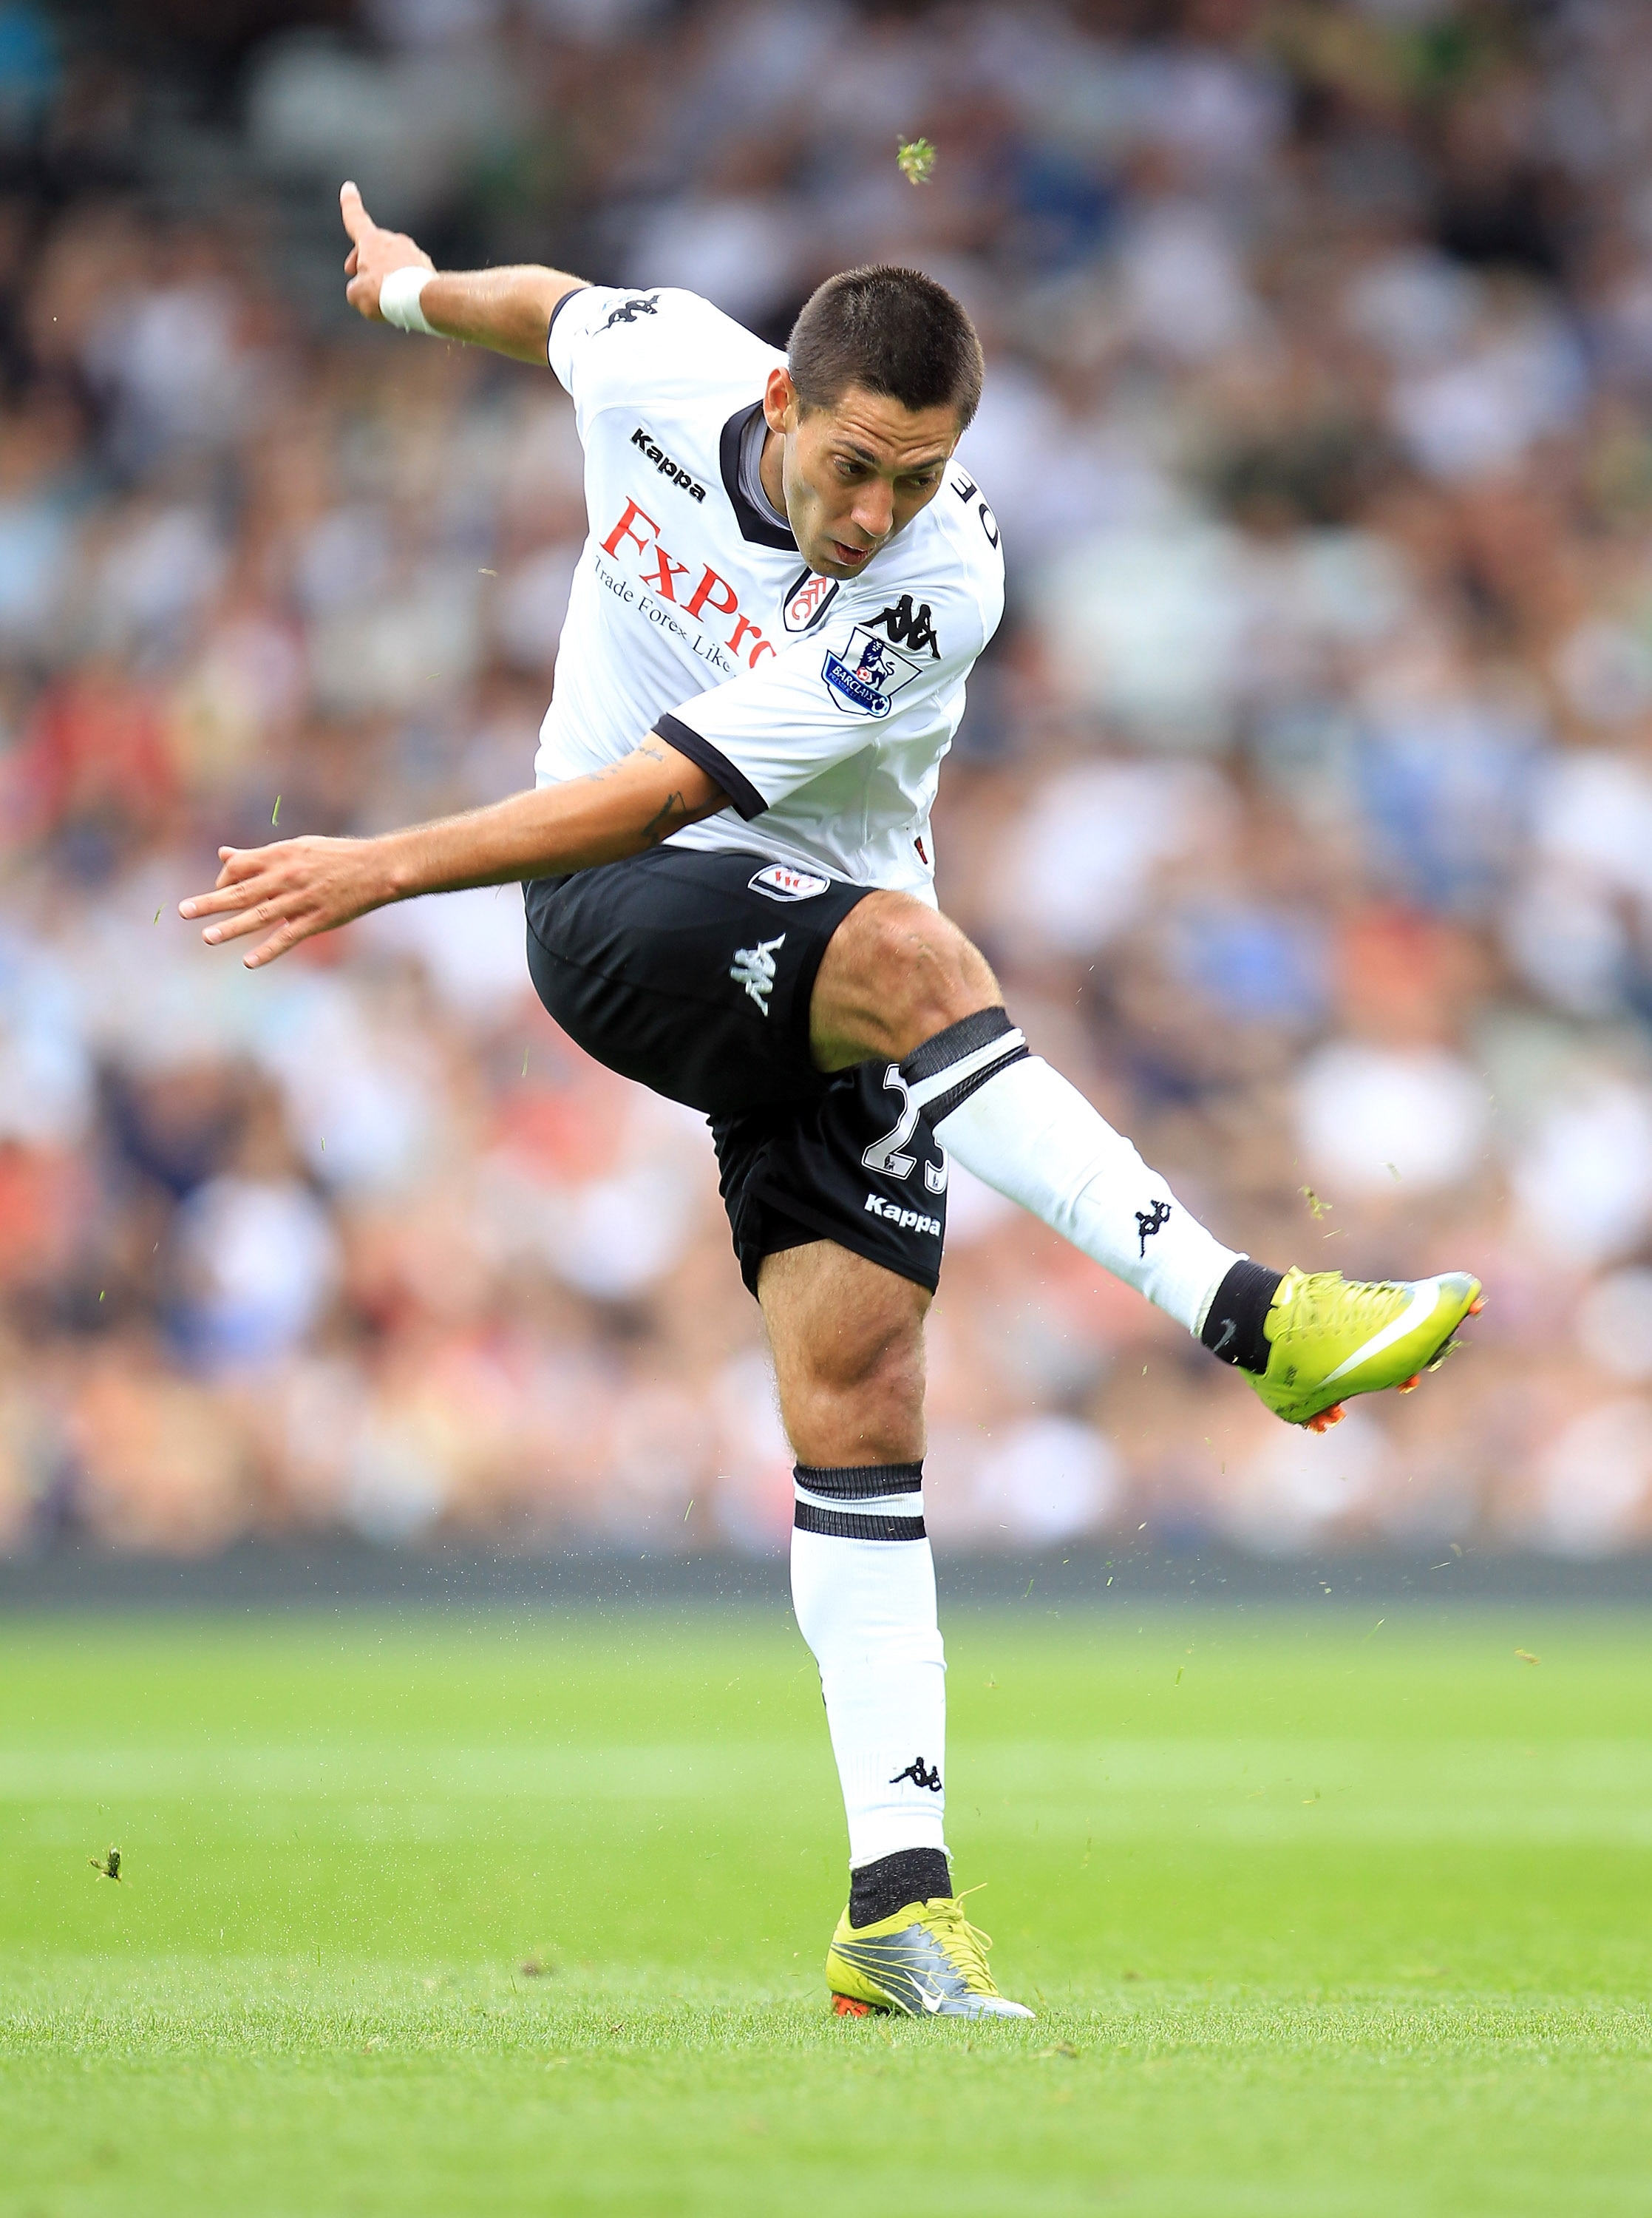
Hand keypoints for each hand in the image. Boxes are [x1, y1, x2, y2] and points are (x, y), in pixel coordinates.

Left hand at [180, 836, 392, 968]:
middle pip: (241, 891)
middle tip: (183, 911)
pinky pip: (288, 938)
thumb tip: (223, 855)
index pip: (240, 867)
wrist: (377, 868)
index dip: (223, 879)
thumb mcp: (296, 848)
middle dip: (211, 902)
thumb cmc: (336, 856)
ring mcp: (301, 900)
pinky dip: (269, 950)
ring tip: (207, 937)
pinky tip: (250, 962)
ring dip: (231, 928)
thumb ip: (259, 856)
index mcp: (280, 856)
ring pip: (260, 915)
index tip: (220, 889)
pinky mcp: (317, 920)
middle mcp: (287, 877)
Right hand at [340, 180, 432, 321]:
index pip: (355, 218)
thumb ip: (356, 288)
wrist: (421, 300)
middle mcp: (393, 240)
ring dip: (387, 276)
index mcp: (371, 240)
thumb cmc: (384, 294)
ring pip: (393, 262)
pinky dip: (404, 284)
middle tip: (357, 277)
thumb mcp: (357, 294)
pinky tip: (405, 301)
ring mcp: (412, 251)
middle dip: (364, 262)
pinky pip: (409, 274)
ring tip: (386, 299)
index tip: (349, 187)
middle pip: (374, 248)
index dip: (350, 204)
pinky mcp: (427, 266)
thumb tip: (366, 288)